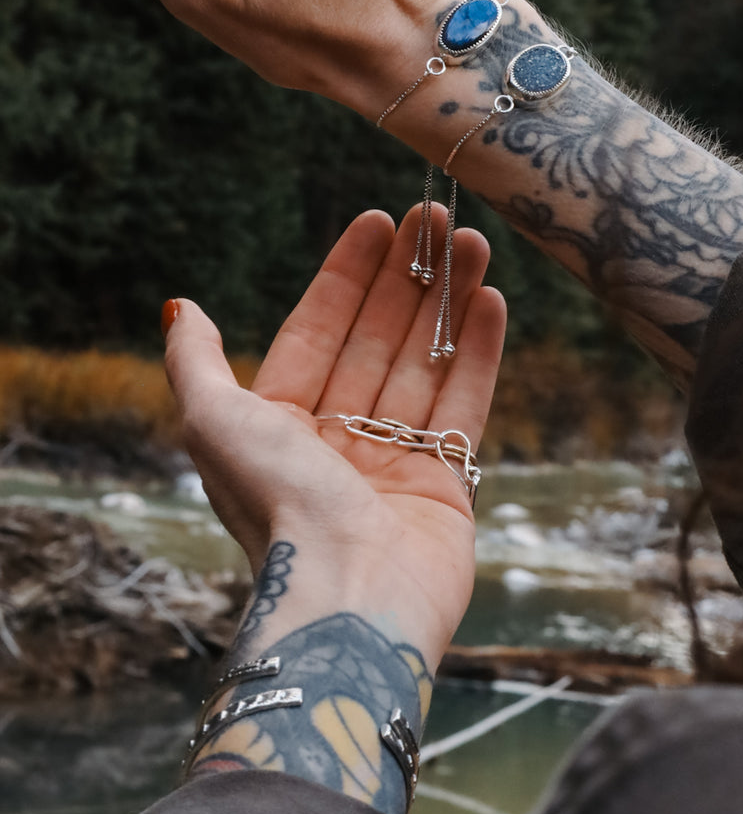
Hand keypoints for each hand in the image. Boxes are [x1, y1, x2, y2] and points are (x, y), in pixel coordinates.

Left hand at [163, 206, 505, 672]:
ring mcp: (393, 462)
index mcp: (278, 427)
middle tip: (436, 218)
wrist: (350, 595)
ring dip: (448, 301)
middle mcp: (335, 441)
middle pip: (376, 339)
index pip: (317, 331)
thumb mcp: (214, 423)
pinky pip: (462, 402)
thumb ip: (197, 363)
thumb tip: (181, 307)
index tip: (378, 221)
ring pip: (424, 363)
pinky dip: (477, 350)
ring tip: (471, 243)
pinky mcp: (445, 484)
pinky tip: (490, 299)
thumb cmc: (276, 507)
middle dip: (406, 277)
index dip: (347, 275)